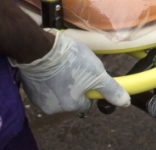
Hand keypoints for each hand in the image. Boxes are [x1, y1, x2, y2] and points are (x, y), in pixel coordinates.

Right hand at [13, 29, 130, 114]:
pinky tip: (52, 67)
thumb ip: (110, 90)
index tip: (89, 77)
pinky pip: (44, 87)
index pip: (86, 103)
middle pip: (71, 98)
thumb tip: (125, 102)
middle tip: (76, 68)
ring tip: (64, 66)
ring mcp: (39, 99)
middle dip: (75, 86)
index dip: (90, 89)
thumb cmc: (70, 61)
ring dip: (62, 82)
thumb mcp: (97, 74)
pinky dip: (49, 79)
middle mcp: (53, 107)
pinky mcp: (30, 90)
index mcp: (70, 105)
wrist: (41, 49)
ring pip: (57, 92)